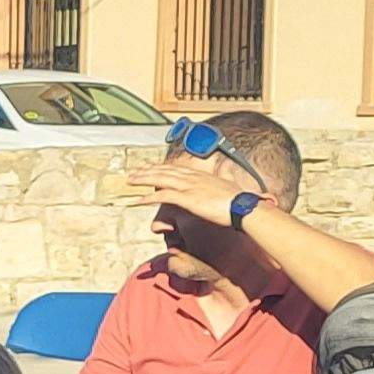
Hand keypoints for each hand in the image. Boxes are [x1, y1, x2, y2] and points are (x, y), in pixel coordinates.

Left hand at [126, 157, 250, 230]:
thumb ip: (224, 174)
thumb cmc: (238, 199)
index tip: (149, 167)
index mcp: (201, 174)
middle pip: (165, 171)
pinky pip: (163, 196)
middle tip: (133, 172)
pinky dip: (148, 197)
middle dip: (147, 171)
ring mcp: (189, 187)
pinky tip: (138, 200)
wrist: (243, 206)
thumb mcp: (229, 183)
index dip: (160, 167)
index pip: (176, 168)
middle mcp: (193, 177)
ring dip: (143, 180)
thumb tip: (224, 169)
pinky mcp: (187, 198)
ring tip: (130, 181)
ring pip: (160, 179)